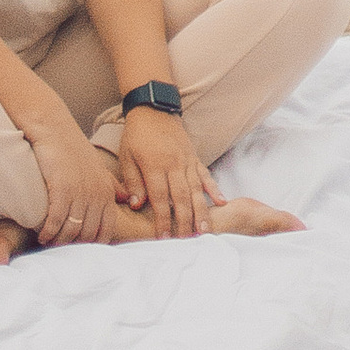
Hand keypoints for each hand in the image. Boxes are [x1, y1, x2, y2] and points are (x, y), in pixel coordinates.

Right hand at [24, 113, 125, 246]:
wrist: (54, 129)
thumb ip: (113, 185)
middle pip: (88, 234)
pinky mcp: (61, 189)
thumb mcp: (98, 167)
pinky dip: (49, 231)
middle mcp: (96, 195)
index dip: (93, 243)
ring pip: (72, 230)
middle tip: (61, 250)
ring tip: (49, 244)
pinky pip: (56, 221)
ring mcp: (80, 193)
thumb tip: (127, 199)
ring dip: (59, 241)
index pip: (105, 229)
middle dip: (74, 245)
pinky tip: (42, 235)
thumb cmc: (75, 148)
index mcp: (107, 192)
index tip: (81, 249)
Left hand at [116, 101, 220, 238]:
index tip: (165, 237)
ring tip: (205, 230)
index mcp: (154, 165)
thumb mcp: (127, 156)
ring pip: (196, 189)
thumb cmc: (136, 134)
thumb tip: (137, 205)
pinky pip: (205, 174)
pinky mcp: (194, 156)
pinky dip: (214, 188)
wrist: (153, 107)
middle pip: (181, 198)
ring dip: (201, 211)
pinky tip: (222, 202)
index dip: (162, 219)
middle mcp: (173, 164)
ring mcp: (186, 160)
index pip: (160, 198)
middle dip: (184, 222)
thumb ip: (133, 181)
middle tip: (187, 242)